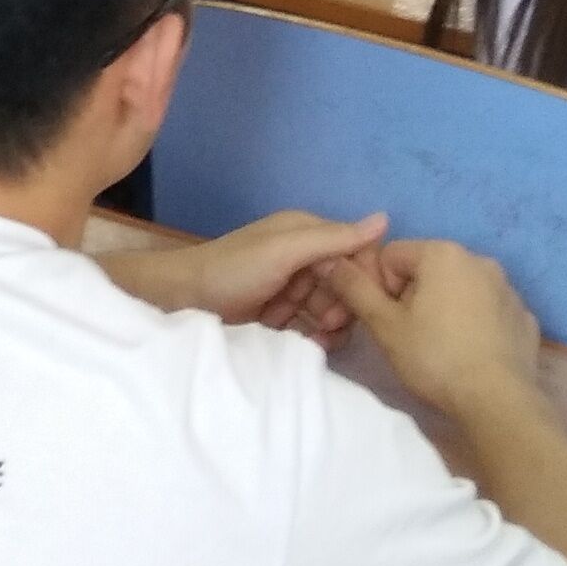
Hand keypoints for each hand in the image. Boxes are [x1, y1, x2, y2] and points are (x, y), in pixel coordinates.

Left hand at [110, 211, 385, 340]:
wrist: (181, 301)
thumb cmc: (232, 270)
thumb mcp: (283, 251)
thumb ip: (331, 239)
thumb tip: (386, 218)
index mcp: (306, 232)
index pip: (355, 251)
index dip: (364, 277)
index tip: (360, 302)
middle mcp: (303, 256)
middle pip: (345, 285)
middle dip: (345, 306)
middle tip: (329, 324)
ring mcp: (291, 286)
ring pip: (332, 308)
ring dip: (331, 325)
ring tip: (319, 340)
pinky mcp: (280, 314)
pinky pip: (312, 325)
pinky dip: (315, 336)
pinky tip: (310, 346)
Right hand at [323, 238, 544, 419]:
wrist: (497, 400)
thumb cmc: (435, 358)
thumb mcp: (385, 326)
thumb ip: (355, 288)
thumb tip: (332, 261)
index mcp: (443, 254)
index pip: (392, 256)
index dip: (380, 288)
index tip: (386, 321)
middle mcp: (479, 260)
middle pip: (427, 270)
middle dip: (413, 297)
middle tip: (410, 336)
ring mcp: (508, 289)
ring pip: (460, 290)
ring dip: (444, 309)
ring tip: (441, 348)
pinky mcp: (524, 317)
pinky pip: (488, 311)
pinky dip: (475, 325)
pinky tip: (471, 353)